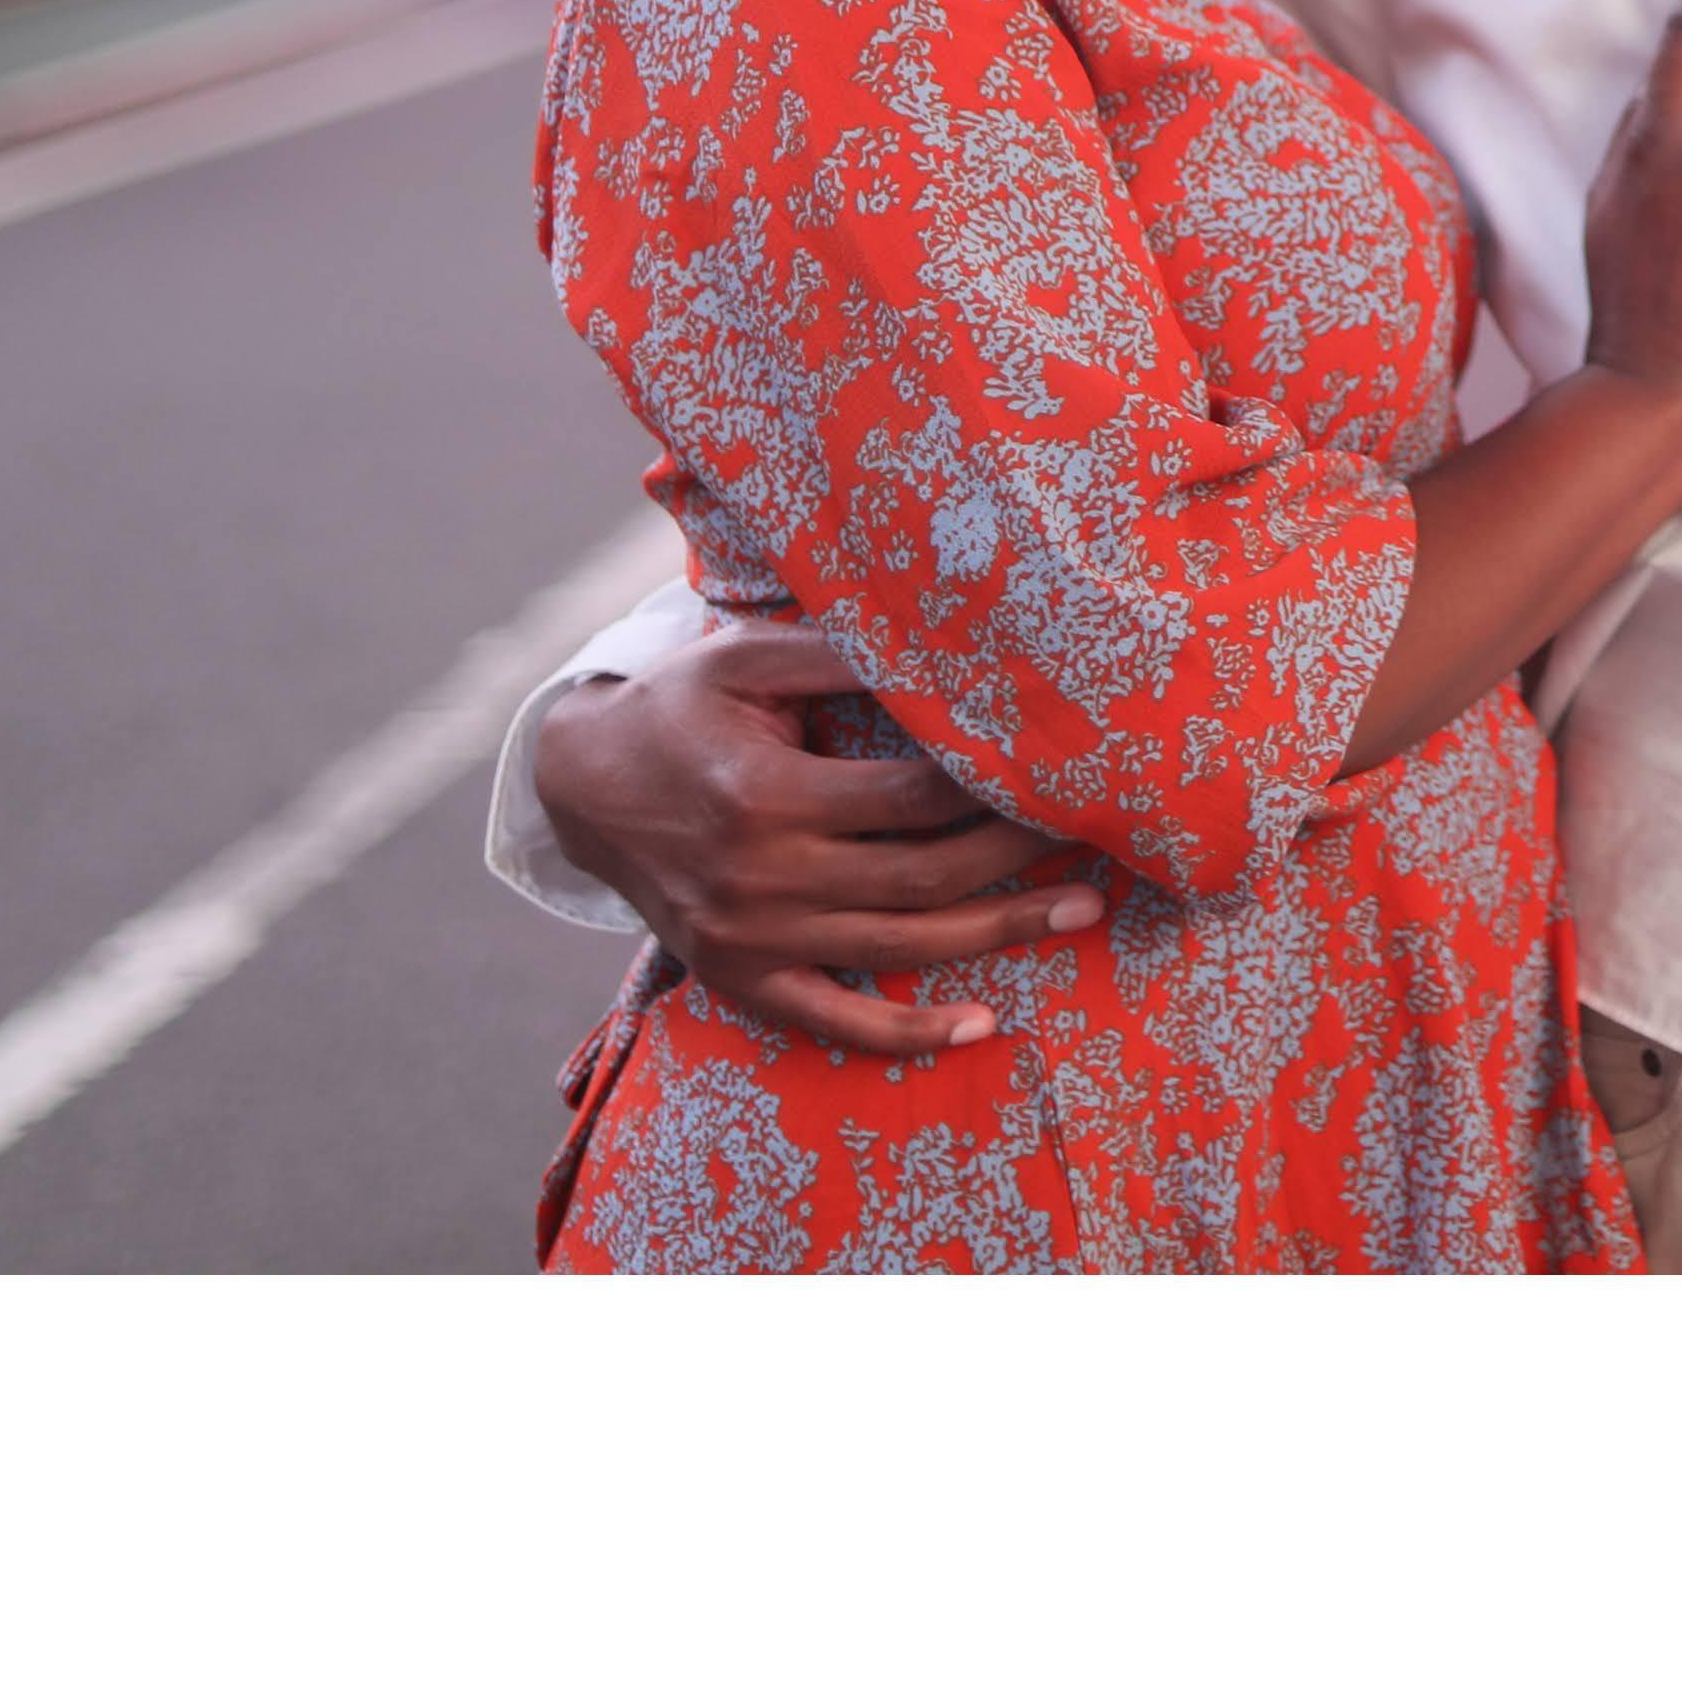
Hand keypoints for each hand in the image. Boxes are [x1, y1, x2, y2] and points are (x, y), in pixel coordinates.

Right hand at [537, 624, 1108, 1064]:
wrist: (583, 785)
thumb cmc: (684, 705)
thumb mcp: (749, 658)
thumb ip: (843, 655)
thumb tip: (947, 649)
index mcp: (765, 792)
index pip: (910, 798)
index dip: (989, 785)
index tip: (1054, 767)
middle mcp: (760, 876)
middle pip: (921, 876)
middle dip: (1017, 858)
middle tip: (1098, 837)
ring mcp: (750, 939)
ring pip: (898, 947)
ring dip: (997, 935)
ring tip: (1082, 912)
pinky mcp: (740, 979)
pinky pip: (832, 1020)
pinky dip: (905, 1032)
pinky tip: (981, 1026)